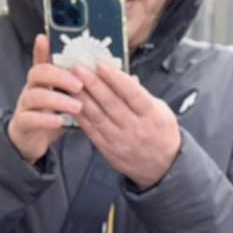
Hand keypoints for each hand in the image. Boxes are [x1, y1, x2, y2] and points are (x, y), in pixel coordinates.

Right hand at [7, 34, 83, 164]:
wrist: (31, 141)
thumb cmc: (48, 115)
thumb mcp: (60, 96)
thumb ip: (71, 83)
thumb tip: (90, 68)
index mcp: (41, 81)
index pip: (41, 60)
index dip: (41, 49)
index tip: (44, 38)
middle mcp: (30, 89)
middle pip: (38, 74)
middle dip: (59, 76)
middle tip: (79, 84)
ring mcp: (24, 106)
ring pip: (35, 96)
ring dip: (57, 99)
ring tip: (77, 106)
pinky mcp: (22, 124)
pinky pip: (30, 119)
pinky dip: (45, 119)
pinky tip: (59, 121)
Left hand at [74, 60, 180, 188]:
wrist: (161, 167)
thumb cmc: (162, 135)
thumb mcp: (161, 110)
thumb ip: (142, 94)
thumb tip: (125, 76)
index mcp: (152, 115)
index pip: (132, 93)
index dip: (115, 78)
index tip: (101, 64)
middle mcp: (135, 128)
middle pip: (111, 103)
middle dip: (93, 83)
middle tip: (78, 67)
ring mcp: (120, 140)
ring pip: (97, 116)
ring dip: (82, 97)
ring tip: (71, 82)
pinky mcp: (107, 149)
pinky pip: (90, 130)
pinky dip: (80, 115)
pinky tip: (71, 103)